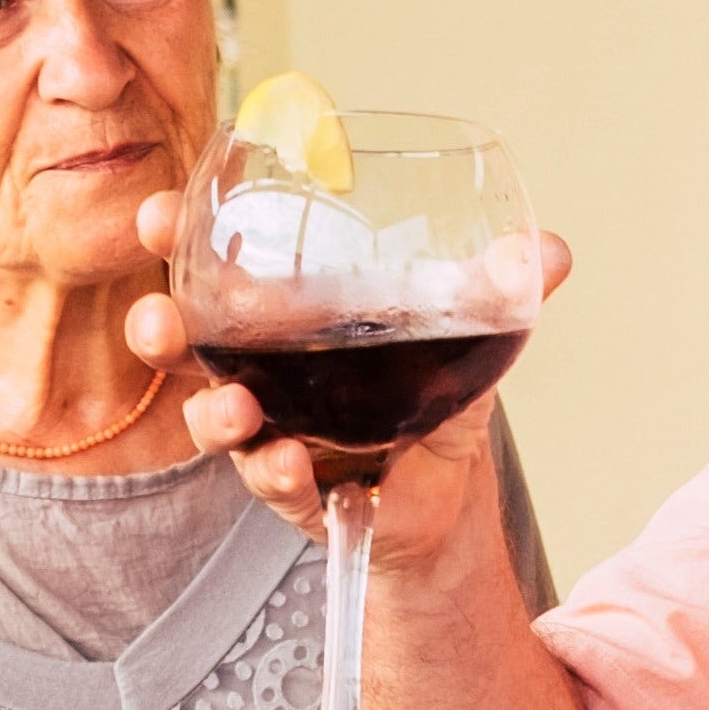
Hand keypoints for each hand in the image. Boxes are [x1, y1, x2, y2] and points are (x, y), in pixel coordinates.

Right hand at [125, 191, 571, 563]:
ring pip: (214, 421)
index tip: (157, 216)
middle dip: (160, 329)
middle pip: (187, 343)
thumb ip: (497, 294)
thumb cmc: (433, 395)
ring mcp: (270, 433)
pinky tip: (292, 463)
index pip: (213, 266)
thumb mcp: (464, 336)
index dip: (175, 241)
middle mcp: (261, 371)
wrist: (448, 493)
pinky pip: (273, 482)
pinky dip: (279, 473)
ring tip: (236, 410)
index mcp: (282, 315)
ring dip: (214, 414)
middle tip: (161, 322)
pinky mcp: (294, 491)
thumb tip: (550, 251)